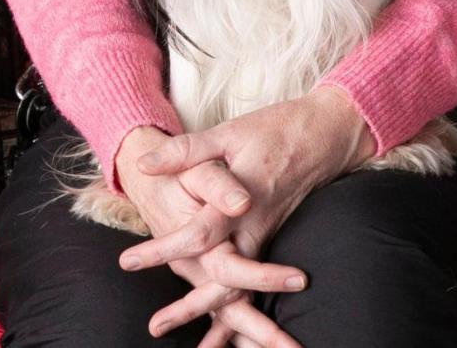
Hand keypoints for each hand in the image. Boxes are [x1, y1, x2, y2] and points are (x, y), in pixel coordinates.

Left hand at [119, 87, 377, 338]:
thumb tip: (144, 166)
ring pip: (244, 288)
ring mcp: (267, 236)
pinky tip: (223, 331)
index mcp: (241, 201)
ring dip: (216, 316)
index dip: (163, 249)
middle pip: (225, 279)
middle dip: (192, 306)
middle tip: (155, 327)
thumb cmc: (275, 130)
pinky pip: (254, 282)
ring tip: (193, 344)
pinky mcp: (271, 239)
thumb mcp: (228, 132)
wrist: (327, 136)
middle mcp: (255, 226)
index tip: (128, 262)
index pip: (199, 235)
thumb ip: (187, 151)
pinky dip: (239, 308)